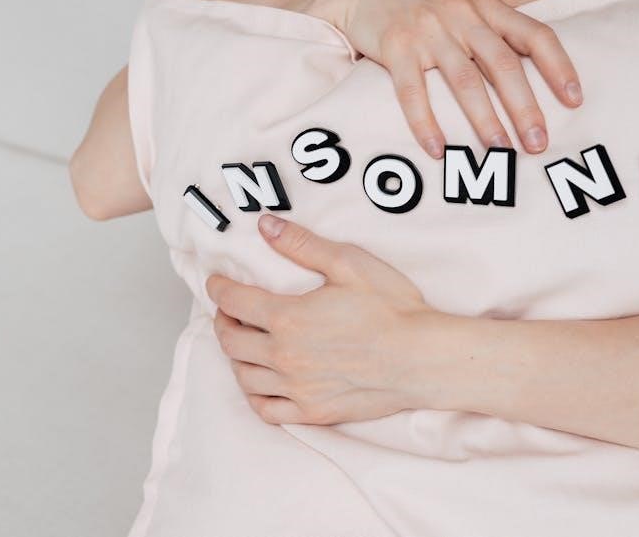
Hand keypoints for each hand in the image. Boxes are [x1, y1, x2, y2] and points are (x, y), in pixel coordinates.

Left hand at [205, 214, 432, 424]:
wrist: (422, 358)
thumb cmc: (392, 309)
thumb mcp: (349, 263)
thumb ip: (302, 244)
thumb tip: (266, 226)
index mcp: (288, 318)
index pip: (234, 302)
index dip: (219, 289)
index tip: (216, 282)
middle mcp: (284, 356)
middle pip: (231, 341)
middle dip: (222, 322)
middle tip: (226, 312)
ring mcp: (297, 388)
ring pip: (244, 376)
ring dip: (235, 357)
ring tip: (241, 343)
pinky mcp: (313, 411)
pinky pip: (267, 409)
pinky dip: (254, 394)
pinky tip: (259, 382)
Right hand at [286, 0, 583, 157]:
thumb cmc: (420, 4)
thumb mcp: (463, 4)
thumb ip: (492, 30)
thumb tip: (531, 73)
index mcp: (486, 7)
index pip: (535, 35)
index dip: (558, 68)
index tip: (574, 101)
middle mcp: (462, 16)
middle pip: (503, 65)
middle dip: (524, 108)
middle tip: (537, 143)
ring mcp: (428, 31)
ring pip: (464, 81)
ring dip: (484, 120)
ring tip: (499, 150)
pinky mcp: (395, 46)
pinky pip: (413, 91)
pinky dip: (425, 123)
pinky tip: (437, 149)